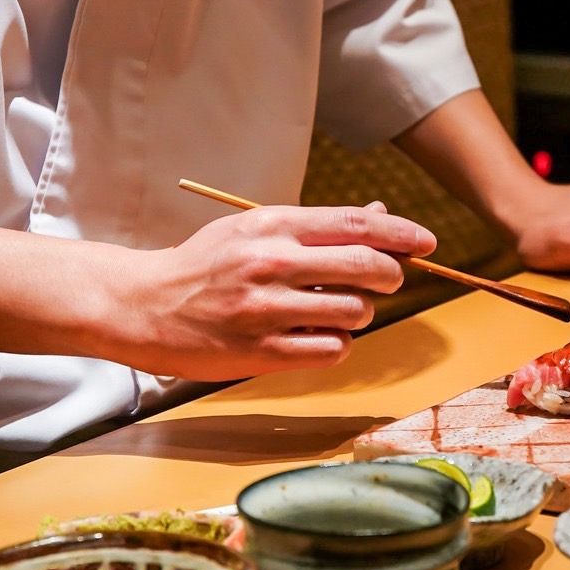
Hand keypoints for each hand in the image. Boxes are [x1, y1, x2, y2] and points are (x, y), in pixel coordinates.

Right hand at [115, 203, 435, 379]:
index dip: (400, 234)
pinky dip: (336, 345)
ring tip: (336, 311)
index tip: (426, 242)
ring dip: (359, 314)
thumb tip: (378, 217)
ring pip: (353, 312)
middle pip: (365, 268)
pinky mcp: (260, 352)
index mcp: (272, 227)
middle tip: (389, 280)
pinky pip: (331, 350)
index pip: (354, 225)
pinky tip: (317, 337)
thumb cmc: (205, 266)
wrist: (143, 306)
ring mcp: (266, 310)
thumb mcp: (254, 231)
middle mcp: (271, 264)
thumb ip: (316, 227)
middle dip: (390, 275)